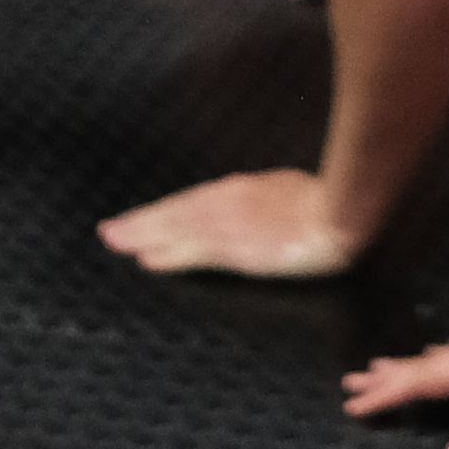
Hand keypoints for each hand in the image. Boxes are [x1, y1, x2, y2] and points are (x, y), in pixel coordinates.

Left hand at [99, 169, 357, 279]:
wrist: (341, 211)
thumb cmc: (324, 200)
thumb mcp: (286, 189)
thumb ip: (263, 198)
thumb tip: (252, 204)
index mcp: (241, 190)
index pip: (191, 202)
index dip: (162, 212)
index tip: (137, 219)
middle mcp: (228, 204)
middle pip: (176, 213)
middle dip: (141, 223)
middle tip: (108, 232)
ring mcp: (232, 226)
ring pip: (178, 229)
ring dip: (144, 236)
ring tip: (116, 242)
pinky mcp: (239, 249)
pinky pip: (196, 251)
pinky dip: (170, 254)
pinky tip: (150, 259)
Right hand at [341, 339, 448, 428]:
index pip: (416, 383)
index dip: (383, 396)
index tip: (352, 406)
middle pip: (418, 368)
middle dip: (383, 377)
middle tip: (349, 381)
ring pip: (434, 360)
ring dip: (405, 365)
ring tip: (377, 365)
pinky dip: (436, 356)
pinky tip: (430, 352)